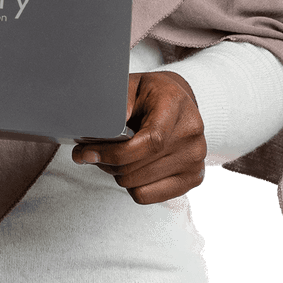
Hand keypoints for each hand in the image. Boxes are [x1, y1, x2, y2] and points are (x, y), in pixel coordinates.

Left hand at [72, 71, 206, 203]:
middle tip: (90, 152)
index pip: (149, 141)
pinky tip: (130, 167)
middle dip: (106, 162)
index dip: (115, 152)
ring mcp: (195, 159)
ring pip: (138, 184)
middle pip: (138, 167)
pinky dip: (131, 185)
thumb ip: (116, 106)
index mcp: (175, 105)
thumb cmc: (152, 93)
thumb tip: (99, 130)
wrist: (180, 101)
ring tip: (111, 157)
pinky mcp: (193, 178)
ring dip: (117, 173)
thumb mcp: (131, 86)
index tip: (88, 152)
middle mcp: (191, 135)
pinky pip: (148, 196)